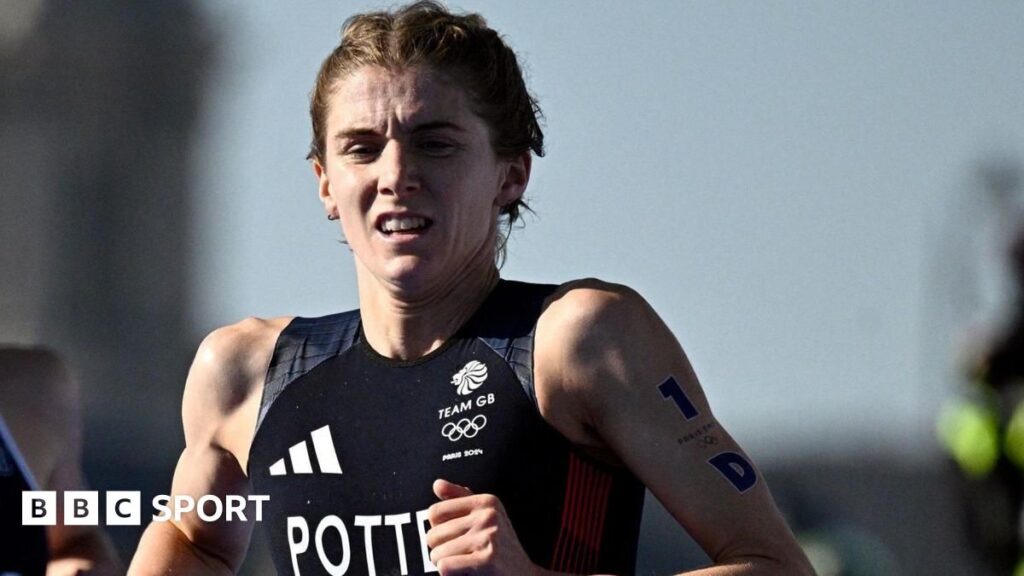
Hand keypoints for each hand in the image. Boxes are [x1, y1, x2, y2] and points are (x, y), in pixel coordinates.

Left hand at [426, 479, 542, 575]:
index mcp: (487, 502)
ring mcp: (488, 538)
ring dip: (445, 565)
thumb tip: (437, 484)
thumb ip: (459, 499)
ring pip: (437, 554)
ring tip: (465, 565)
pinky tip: (466, 573)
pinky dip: (449, 575)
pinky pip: (445, 567)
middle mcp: (488, 516)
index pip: (435, 512)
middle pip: (433, 535)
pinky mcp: (487, 561)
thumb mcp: (485, 517)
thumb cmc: (501, 548)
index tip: (454, 538)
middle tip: (462, 556)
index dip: (438, 530)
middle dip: (440, 551)